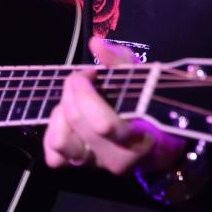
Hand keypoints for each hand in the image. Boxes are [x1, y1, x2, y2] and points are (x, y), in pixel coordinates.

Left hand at [43, 37, 186, 175]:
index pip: (103, 124)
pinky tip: (66, 118)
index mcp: (136, 140)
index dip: (86, 92)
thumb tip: (95, 44)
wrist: (157, 142)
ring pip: (59, 141)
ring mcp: (96, 165)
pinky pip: (54, 157)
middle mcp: (115, 159)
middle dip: (72, 90)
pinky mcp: (80, 166)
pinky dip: (54, 133)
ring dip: (60, 114)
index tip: (91, 72)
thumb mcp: (143, 79)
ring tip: (74, 101)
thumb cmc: (150, 105)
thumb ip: (120, 60)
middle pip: (76, 121)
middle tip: (81, 78)